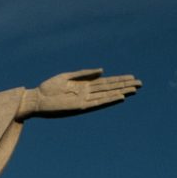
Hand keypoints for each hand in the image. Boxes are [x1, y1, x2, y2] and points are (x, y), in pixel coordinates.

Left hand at [17, 69, 140, 119]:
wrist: (35, 99)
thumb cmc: (48, 88)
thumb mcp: (67, 77)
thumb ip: (84, 73)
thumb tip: (103, 70)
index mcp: (83, 85)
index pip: (105, 82)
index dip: (119, 80)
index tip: (132, 77)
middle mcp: (86, 93)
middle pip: (109, 88)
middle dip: (124, 85)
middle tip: (140, 83)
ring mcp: (84, 100)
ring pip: (106, 96)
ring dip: (120, 92)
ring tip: (134, 90)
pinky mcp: (79, 107)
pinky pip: (97, 103)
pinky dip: (108, 100)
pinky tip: (119, 97)